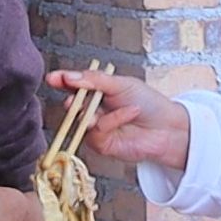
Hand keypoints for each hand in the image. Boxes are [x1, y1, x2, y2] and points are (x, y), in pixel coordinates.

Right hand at [44, 69, 190, 170]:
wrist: (167, 128)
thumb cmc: (149, 103)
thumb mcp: (121, 84)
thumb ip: (95, 80)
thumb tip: (70, 76)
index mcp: (98, 91)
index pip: (74, 84)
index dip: (62, 81)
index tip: (52, 78)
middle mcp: (94, 109)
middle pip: (72, 103)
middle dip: (71, 99)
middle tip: (72, 95)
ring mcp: (96, 128)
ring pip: (81, 119)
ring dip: (94, 112)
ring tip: (110, 105)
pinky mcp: (101, 144)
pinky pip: (96, 131)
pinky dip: (112, 121)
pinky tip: (128, 114)